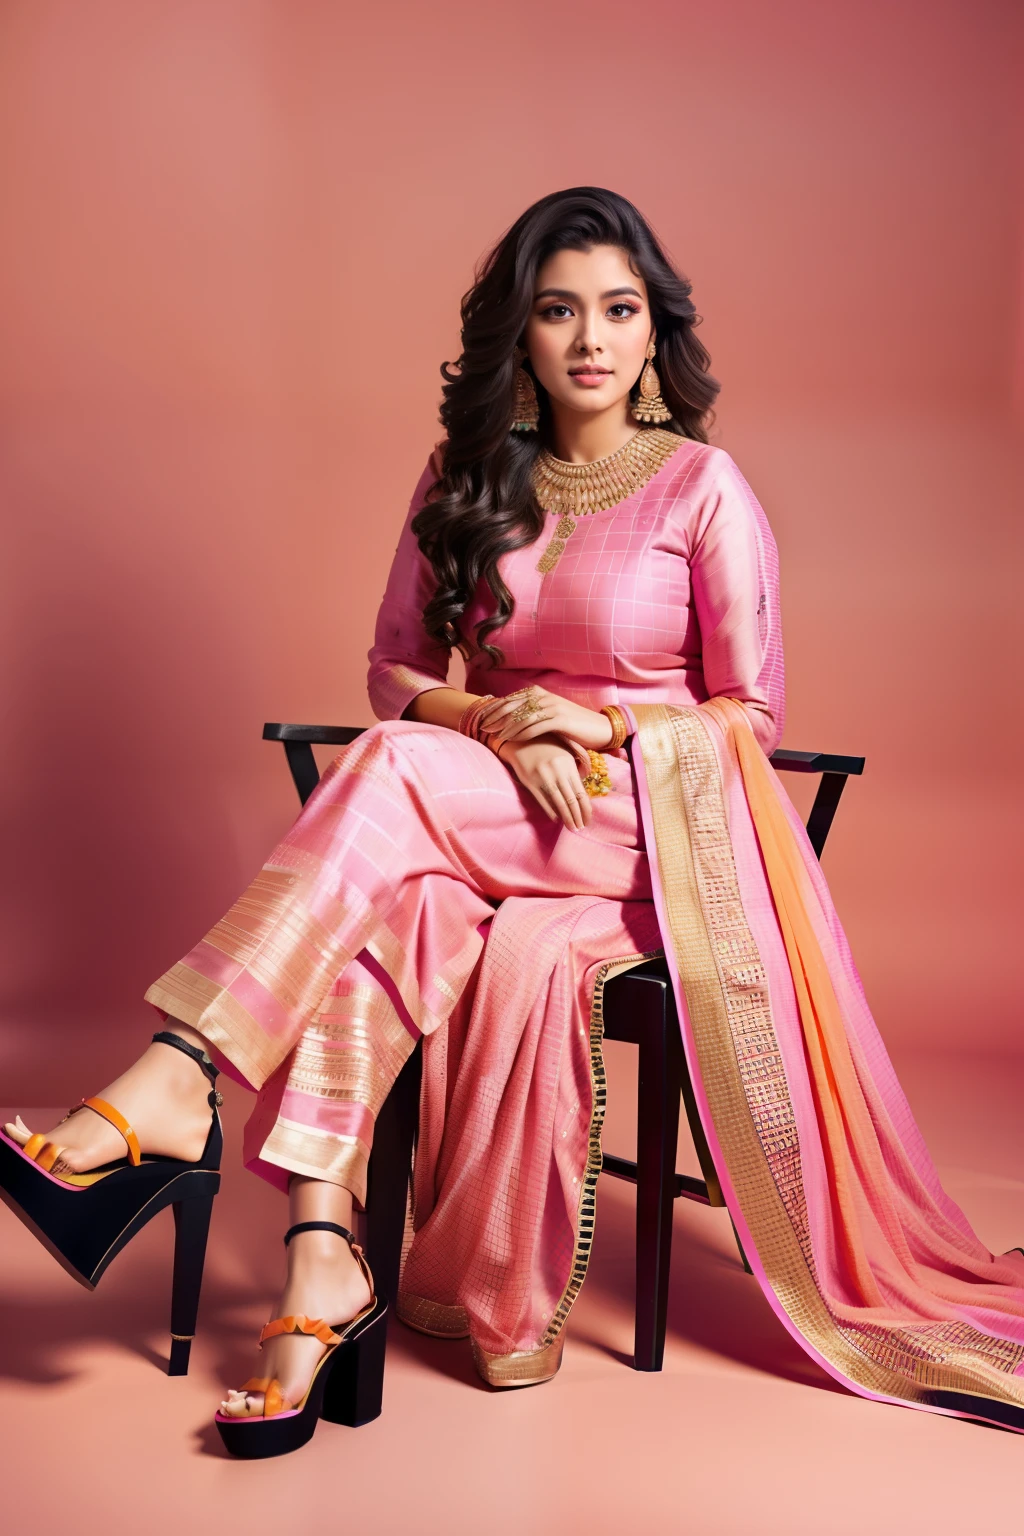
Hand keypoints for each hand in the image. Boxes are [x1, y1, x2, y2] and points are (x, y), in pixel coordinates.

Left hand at [478, 687, 612, 751]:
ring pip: (522, 717)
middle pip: (512, 707)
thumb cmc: (570, 724)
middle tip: (482, 729)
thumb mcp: (547, 715)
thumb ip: (529, 713)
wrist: (597, 727)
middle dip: (495, 718)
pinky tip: (513, 740)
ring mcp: (552, 707)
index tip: (478, 720)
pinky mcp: (560, 719)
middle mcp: (543, 697)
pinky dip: (522, 733)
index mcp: (537, 693)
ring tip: (494, 737)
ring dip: (506, 727)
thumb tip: (506, 720)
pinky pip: (536, 726)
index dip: (492, 710)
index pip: (508, 700)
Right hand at [495, 735, 592, 829]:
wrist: (520, 741)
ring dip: (567, 818)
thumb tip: (583, 792)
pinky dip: (551, 812)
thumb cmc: (546, 747)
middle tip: (581, 828)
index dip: (586, 809)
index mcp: (568, 765)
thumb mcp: (565, 752)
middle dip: (578, 817)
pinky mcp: (530, 783)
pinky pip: (543, 801)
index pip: (581, 793)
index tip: (588, 820)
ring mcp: (543, 778)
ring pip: (559, 803)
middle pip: (572, 801)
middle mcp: (558, 772)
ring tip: (571, 827)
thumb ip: (576, 769)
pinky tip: (556, 819)